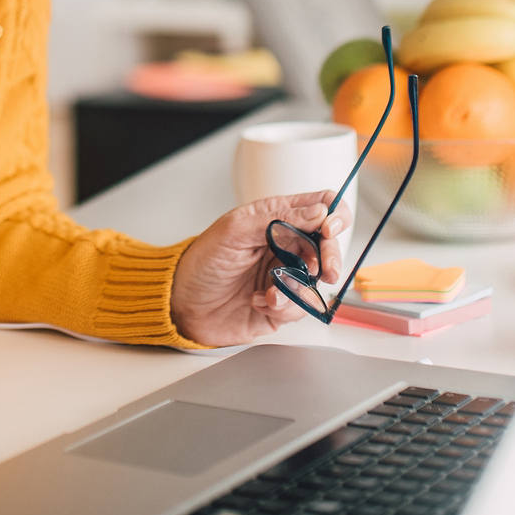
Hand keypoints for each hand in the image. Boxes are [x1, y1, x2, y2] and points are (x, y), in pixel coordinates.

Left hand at [170, 191, 351, 347]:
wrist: (181, 303)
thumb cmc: (202, 261)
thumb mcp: (235, 231)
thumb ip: (278, 219)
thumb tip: (318, 211)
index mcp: (277, 219)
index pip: (320, 207)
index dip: (333, 215)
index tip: (328, 229)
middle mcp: (286, 247)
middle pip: (328, 246)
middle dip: (330, 257)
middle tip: (324, 270)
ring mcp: (285, 276)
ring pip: (317, 280)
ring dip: (298, 286)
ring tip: (272, 290)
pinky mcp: (281, 306)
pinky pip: (300, 307)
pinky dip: (282, 305)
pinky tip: (258, 300)